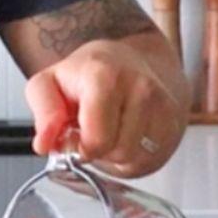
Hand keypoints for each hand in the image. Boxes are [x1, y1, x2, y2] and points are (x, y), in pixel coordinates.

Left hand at [25, 40, 186, 177]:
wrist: (129, 59)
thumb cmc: (86, 75)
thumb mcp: (48, 84)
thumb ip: (43, 113)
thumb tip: (44, 144)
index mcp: (104, 76)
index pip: (97, 140)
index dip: (80, 148)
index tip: (74, 135)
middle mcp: (140, 86)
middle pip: (118, 152)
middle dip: (99, 151)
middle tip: (92, 132)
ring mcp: (162, 102)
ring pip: (135, 157)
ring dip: (115, 154)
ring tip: (109, 130)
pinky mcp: (174, 119)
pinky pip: (150, 157)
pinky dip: (134, 155)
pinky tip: (126, 134)